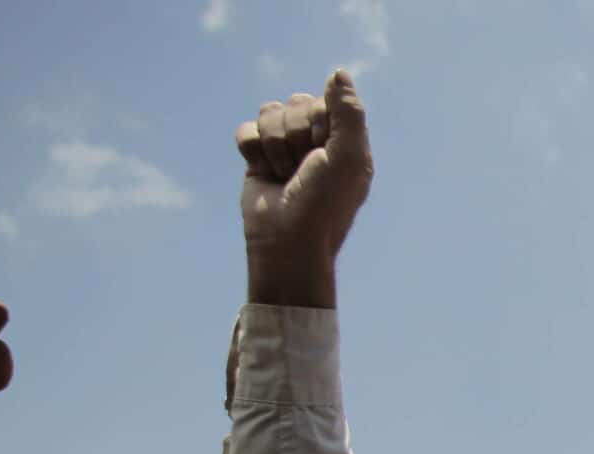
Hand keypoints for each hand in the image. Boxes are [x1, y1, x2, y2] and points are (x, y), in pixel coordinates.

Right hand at [236, 71, 372, 308]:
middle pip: (293, 103)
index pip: (321, 101)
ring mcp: (285, 148)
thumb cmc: (324, 204)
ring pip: (267, 112)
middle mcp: (316, 141)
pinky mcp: (257, 157)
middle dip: (293, 135)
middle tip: (303, 169)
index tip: (322, 153)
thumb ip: (348, 112)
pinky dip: (252, 151)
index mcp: (343, 139)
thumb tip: (338, 72)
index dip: (316, 123)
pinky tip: (265, 174)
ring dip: (274, 146)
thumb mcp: (347, 157)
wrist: (287, 241)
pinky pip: (245, 130)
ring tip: (285, 176)